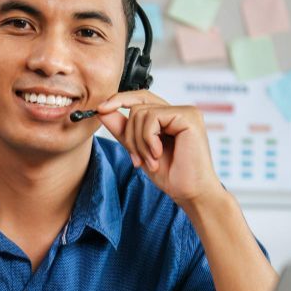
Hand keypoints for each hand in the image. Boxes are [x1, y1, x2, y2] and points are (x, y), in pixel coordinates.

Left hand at [96, 91, 222, 205]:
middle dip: (130, 134)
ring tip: (151, 160)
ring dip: (139, 142)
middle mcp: (178, 111)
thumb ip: (123, 129)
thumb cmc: (171, 174)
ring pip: (141, 113)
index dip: (119, 100)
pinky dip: (148, 139)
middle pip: (137, 105)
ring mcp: (185, 111)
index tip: (100, 109)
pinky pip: (153, 118)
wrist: (189, 192)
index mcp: (169, 117)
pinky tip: (158, 153)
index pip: (140, 98)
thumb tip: (102, 111)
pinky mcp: (188, 116)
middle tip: (138, 159)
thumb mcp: (138, 149)